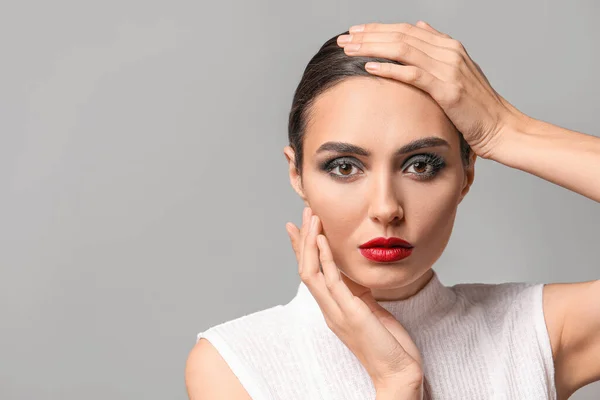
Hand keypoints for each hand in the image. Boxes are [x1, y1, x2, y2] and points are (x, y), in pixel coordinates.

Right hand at [285, 206, 424, 397]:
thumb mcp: (371, 309)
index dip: (303, 249)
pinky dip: (325, 257)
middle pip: (305, 268)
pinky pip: (331, 281)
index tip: (300, 227)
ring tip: (312, 218)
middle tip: (304, 213)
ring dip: (310, 242)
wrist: (397, 372)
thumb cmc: (388, 344)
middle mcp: (329, 309)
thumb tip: (354, 273)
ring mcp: (336, 312)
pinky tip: (323, 239)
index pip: (312, 273)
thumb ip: (358, 292)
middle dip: (303, 239)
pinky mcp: (349, 313)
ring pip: (311, 271)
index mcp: (333, 308)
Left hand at [337, 20, 531, 159]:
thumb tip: (420, 28)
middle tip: (343, 38)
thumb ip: (437, 49)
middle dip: (368, 35)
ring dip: (372, 48)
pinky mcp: (449, 89)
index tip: (355, 32)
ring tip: (349, 50)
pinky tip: (369, 67)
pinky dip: (389, 69)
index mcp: (449, 47)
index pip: (406, 30)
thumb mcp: (459, 72)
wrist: (502, 128)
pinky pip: (413, 74)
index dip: (378, 29)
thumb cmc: (477, 108)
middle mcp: (449, 52)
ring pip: (403, 49)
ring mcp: (450, 69)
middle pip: (400, 35)